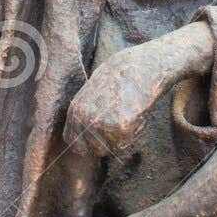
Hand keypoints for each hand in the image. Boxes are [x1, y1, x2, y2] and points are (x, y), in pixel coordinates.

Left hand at [64, 24, 212, 156]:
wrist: (142, 66)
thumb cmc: (120, 76)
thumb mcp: (92, 93)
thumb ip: (87, 114)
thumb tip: (87, 135)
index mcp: (75, 111)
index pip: (74, 144)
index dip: (88, 145)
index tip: (101, 137)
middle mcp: (84, 119)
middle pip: (94, 150)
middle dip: (107, 143)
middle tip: (119, 123)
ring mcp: (101, 124)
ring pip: (111, 149)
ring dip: (121, 139)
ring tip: (128, 114)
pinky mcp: (120, 127)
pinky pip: (126, 144)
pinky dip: (134, 133)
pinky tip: (136, 114)